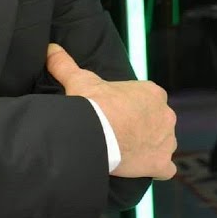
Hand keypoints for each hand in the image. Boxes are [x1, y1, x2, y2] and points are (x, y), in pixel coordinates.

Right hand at [45, 44, 176, 179]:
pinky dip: (156, 168)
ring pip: (162, 143)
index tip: (115, 113)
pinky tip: (140, 168)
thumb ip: (65, 63)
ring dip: (150, 147)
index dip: (131, 107)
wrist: (95, 135)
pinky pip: (165, 167)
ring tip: (126, 151)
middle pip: (157, 121)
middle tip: (118, 133)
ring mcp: (166, 140)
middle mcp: (165, 115)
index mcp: (152, 93)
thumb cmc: (92, 105)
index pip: (147, 99)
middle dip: (143, 127)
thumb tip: (50, 48)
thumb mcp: (78, 80)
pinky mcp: (162, 162)